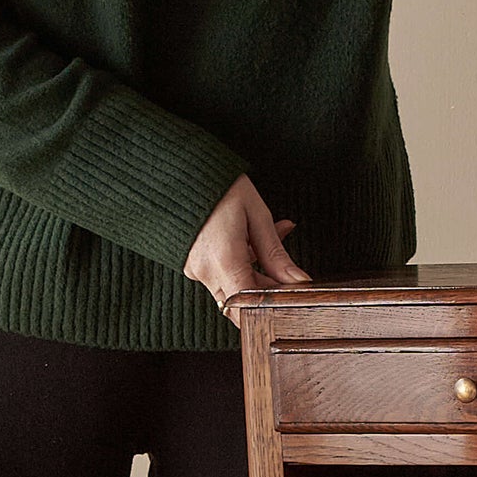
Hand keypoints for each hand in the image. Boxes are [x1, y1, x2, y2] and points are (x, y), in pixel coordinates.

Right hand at [183, 173, 311, 315]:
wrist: (178, 168)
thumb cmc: (218, 185)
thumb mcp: (256, 215)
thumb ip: (276, 254)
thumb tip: (298, 280)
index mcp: (224, 260)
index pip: (250, 307)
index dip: (271, 307)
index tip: (289, 296)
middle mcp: (205, 271)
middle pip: (242, 301)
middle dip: (266, 290)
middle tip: (284, 268)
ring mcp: (195, 269)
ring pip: (233, 289)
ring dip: (255, 275)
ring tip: (270, 242)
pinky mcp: (192, 263)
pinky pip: (221, 275)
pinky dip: (240, 265)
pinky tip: (253, 242)